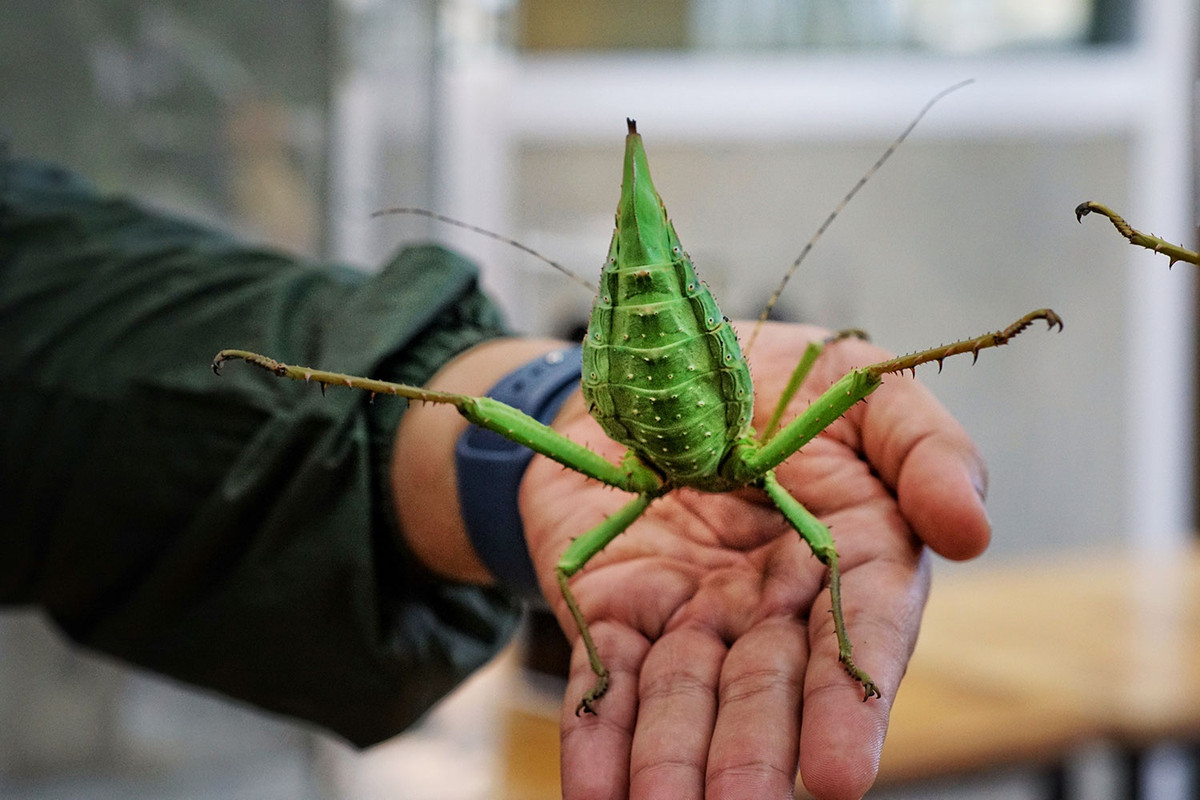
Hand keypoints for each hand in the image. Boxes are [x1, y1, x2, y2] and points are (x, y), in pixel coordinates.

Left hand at [519, 321, 989, 799]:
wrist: (658, 365)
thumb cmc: (781, 383)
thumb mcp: (865, 389)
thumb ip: (926, 450)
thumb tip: (972, 531)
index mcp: (851, 554)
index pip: (860, 636)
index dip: (851, 704)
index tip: (840, 771)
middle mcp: (773, 602)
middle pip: (768, 689)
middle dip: (756, 755)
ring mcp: (692, 613)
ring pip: (685, 699)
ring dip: (673, 763)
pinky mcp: (614, 609)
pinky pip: (605, 678)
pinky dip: (598, 737)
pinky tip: (595, 793)